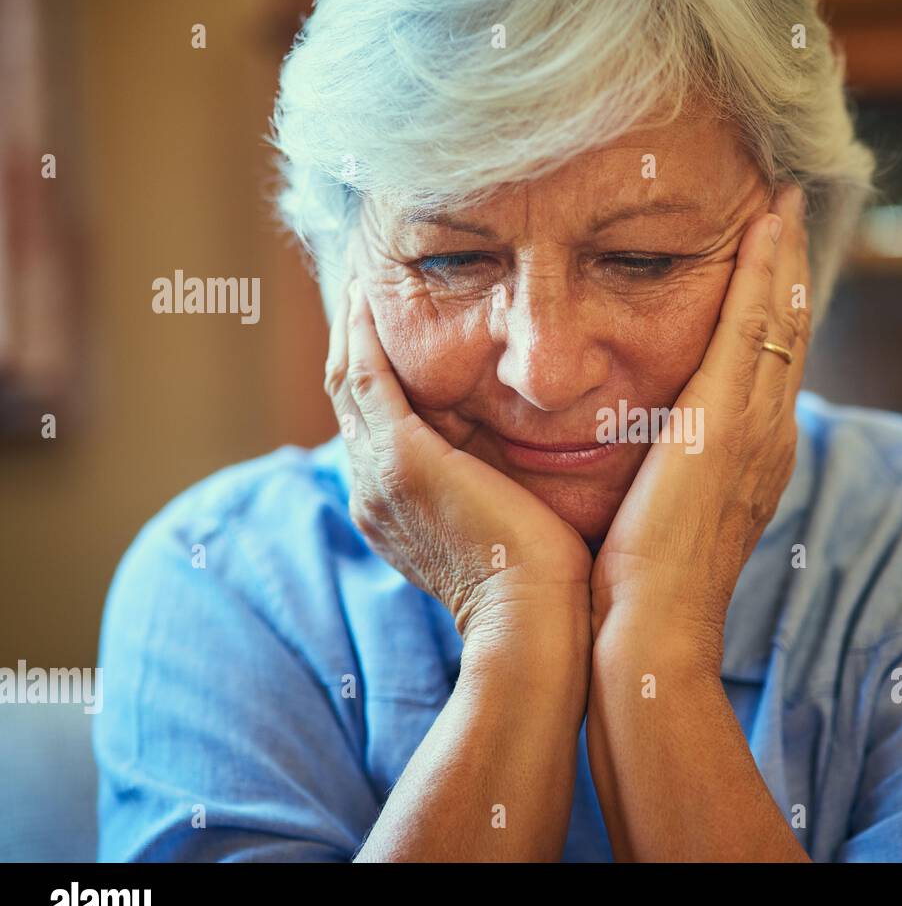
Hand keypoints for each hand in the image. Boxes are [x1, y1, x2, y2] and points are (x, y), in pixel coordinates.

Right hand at [324, 276, 593, 649]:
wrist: (538, 626)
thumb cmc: (548, 584)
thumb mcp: (516, 522)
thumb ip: (508, 484)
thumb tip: (538, 456)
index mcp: (399, 507)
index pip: (377, 421)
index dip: (379, 370)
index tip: (394, 325)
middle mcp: (374, 491)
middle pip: (351, 395)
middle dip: (357, 338)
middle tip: (370, 286)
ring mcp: (379, 477)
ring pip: (349, 379)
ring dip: (356, 326)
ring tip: (369, 279)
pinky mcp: (401, 461)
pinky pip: (367, 376)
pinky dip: (367, 333)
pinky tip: (374, 292)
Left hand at [590, 184, 809, 671]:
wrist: (653, 630)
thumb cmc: (642, 587)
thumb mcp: (662, 517)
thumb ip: (664, 475)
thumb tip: (647, 452)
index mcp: (754, 455)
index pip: (769, 363)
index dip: (775, 307)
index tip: (770, 257)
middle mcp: (771, 433)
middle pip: (790, 331)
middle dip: (791, 267)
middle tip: (789, 205)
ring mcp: (759, 426)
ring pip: (782, 319)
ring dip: (784, 255)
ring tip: (783, 200)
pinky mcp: (730, 420)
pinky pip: (756, 326)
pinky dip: (766, 272)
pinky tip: (767, 223)